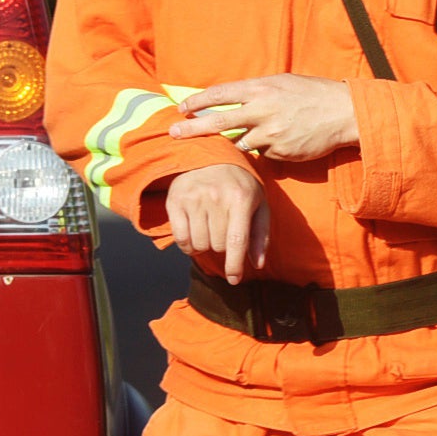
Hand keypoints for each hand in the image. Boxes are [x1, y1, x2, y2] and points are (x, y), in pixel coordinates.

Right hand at [164, 165, 269, 284]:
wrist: (210, 156)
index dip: (235, 265)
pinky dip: (188, 245)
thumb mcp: (258, 204)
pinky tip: (194, 234)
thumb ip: (260, 235)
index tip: (234, 280)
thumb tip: (257, 264)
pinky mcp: (176, 200)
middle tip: (223, 230)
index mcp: (240, 199)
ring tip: (209, 229)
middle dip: (222, 246)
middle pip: (217, 246)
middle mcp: (216, 197)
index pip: (236, 241)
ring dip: (205, 245)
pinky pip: (181, 238)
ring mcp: (194, 198)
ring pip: (199, 244)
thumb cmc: (239, 185)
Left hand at [169, 76, 359, 161]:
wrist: (344, 113)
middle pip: (218, 121)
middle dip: (192, 128)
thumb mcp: (283, 82)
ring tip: (255, 135)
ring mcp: (271, 133)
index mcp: (261, 88)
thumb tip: (232, 97)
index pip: (220, 94)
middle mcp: (262, 110)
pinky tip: (282, 140)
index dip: (198, 101)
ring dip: (238, 142)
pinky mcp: (280, 152)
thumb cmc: (312, 94)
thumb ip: (257, 91)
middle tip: (173, 133)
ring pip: (240, 142)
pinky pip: (263, 153)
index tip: (181, 107)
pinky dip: (265, 148)